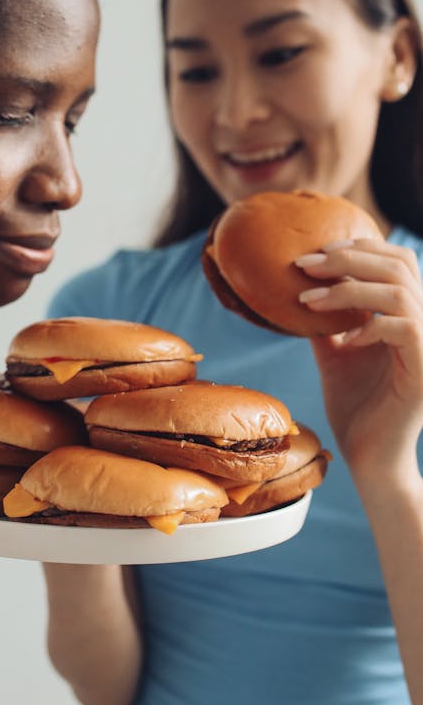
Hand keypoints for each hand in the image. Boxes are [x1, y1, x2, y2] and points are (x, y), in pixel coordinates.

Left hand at [296, 237, 422, 481]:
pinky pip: (404, 328)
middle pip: (400, 264)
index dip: (361, 246)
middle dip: (348, 258)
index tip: (316, 252)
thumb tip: (296, 289)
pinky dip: (368, 325)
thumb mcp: (335, 353)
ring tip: (308, 300)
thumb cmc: (355, 407)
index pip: (398, 260)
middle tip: (304, 265)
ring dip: (348, 288)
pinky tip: (342, 339)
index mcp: (407, 315)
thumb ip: (326, 321)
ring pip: (399, 291)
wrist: (369, 457)